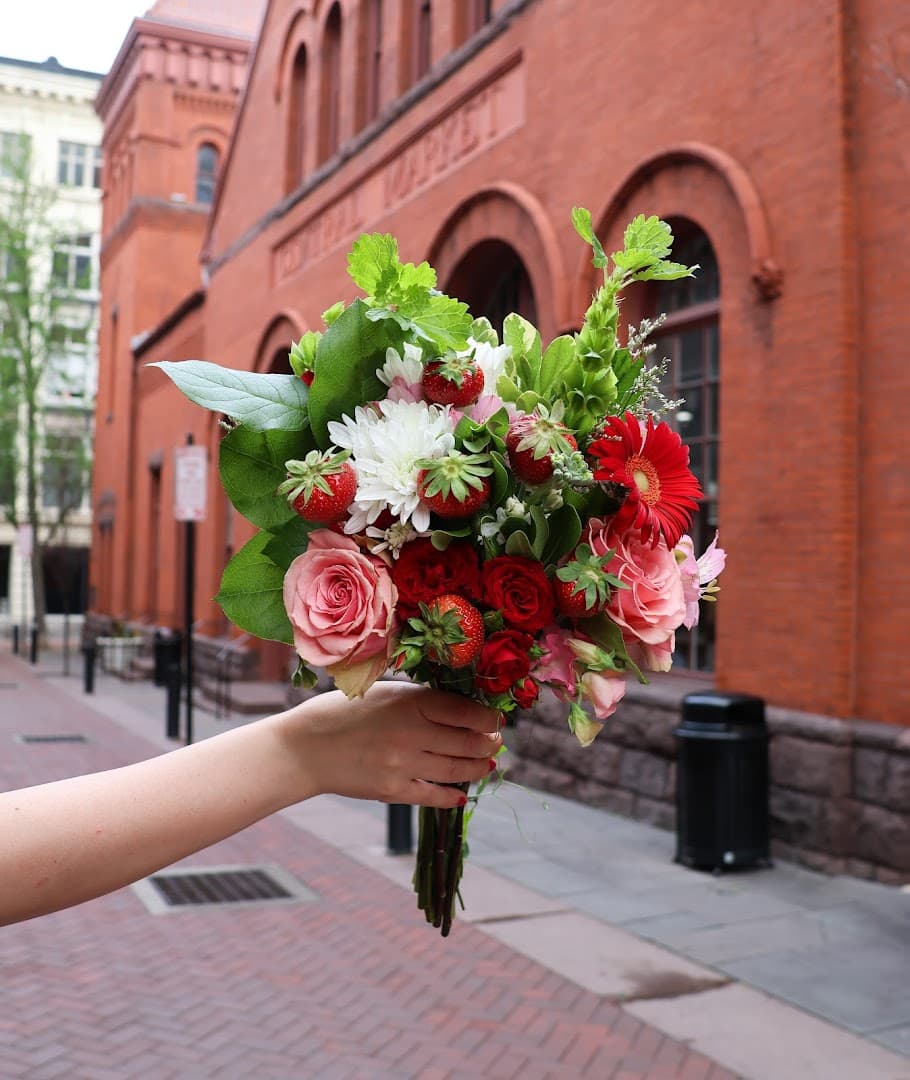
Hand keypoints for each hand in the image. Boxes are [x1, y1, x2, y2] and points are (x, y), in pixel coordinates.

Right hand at [275, 681, 502, 808]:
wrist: (303, 748)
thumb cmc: (342, 712)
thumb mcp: (383, 692)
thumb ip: (419, 699)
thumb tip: (460, 709)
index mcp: (410, 701)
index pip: (465, 710)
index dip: (487, 718)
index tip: (495, 720)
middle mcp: (411, 732)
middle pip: (467, 741)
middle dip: (488, 743)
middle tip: (496, 742)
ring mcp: (403, 764)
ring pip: (456, 769)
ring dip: (478, 768)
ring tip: (486, 765)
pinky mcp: (393, 790)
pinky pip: (433, 795)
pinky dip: (452, 797)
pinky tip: (462, 795)